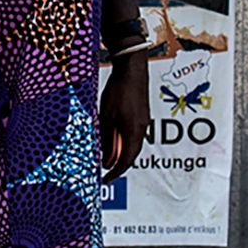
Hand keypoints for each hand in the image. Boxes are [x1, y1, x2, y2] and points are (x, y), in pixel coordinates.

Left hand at [99, 53, 151, 178]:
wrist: (131, 68)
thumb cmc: (119, 90)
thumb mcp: (106, 117)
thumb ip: (106, 139)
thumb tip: (105, 158)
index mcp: (134, 132)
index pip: (126, 160)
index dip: (116, 172)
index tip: (106, 178)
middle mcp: (141, 129)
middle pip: (131, 154)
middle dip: (118, 163)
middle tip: (105, 169)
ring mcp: (142, 121)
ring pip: (131, 143)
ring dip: (119, 150)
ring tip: (106, 153)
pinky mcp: (140, 114)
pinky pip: (132, 133)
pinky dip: (122, 139)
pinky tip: (112, 136)